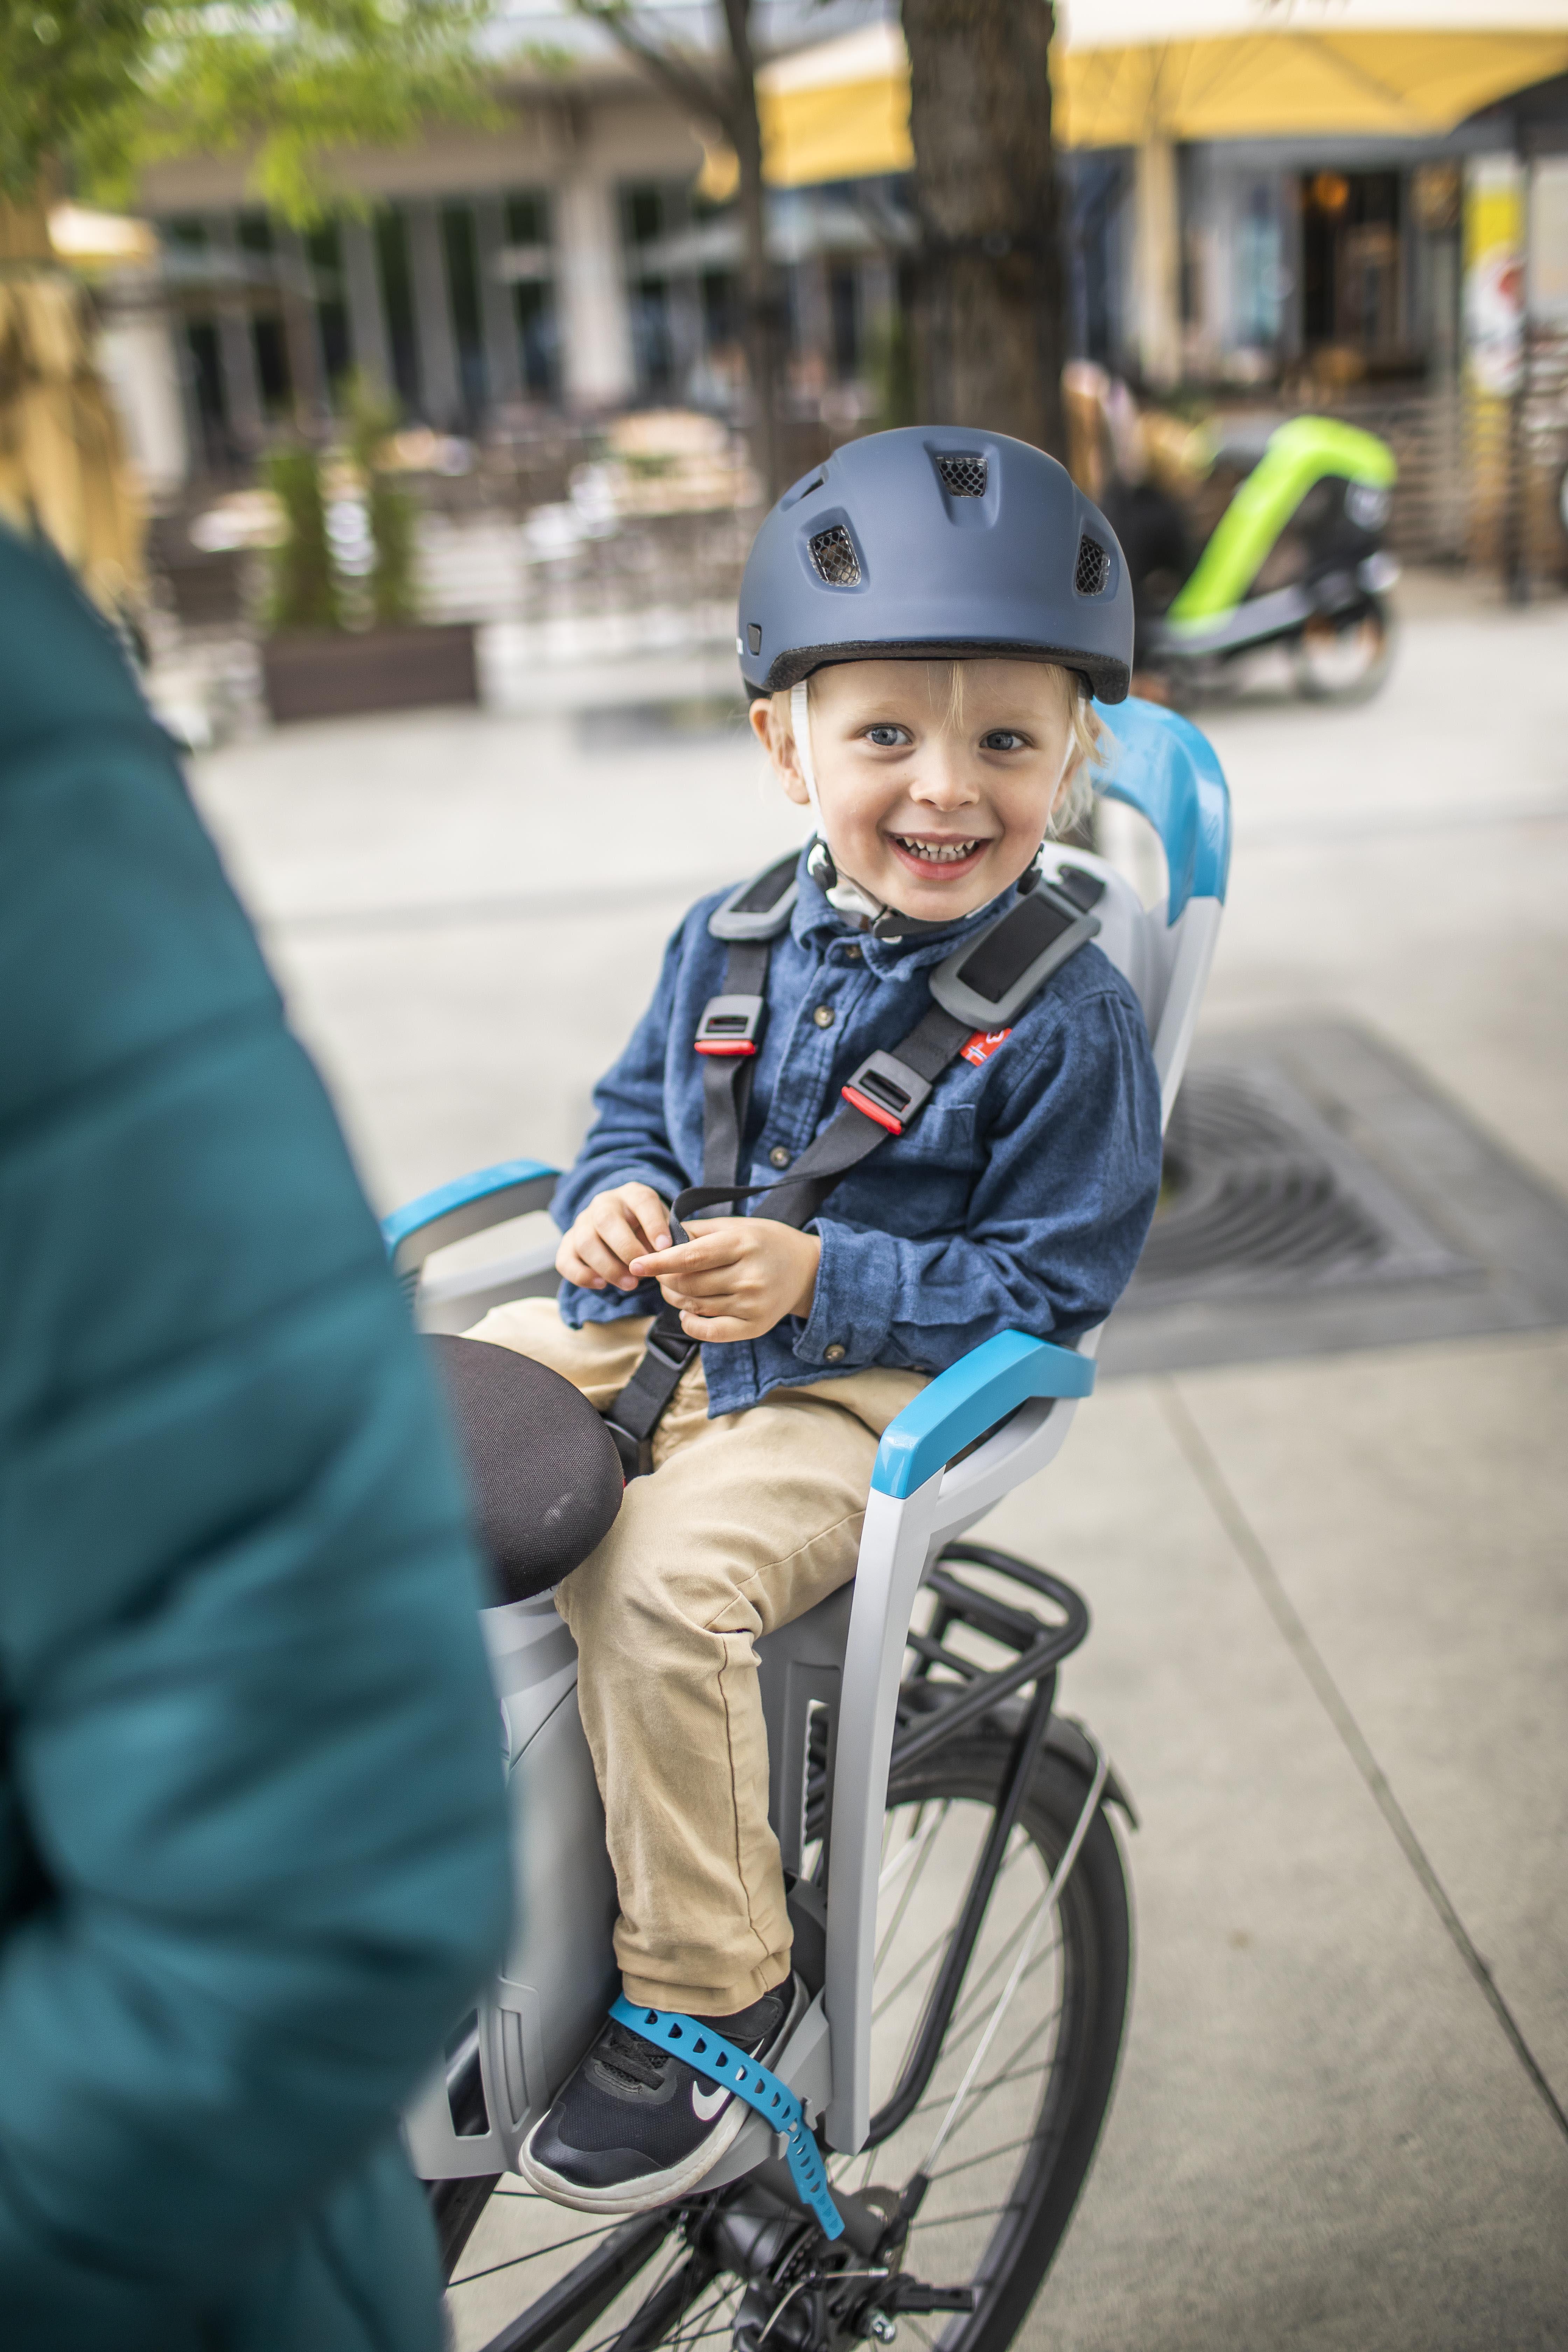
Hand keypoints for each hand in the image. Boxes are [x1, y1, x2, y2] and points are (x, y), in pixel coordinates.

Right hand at [556, 1184, 672, 1291]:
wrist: (622, 1225)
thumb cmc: (648, 1228)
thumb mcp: (663, 1224)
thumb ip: (667, 1236)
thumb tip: (670, 1256)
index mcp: (632, 1194)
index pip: (641, 1201)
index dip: (653, 1224)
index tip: (665, 1247)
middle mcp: (603, 1204)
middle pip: (606, 1220)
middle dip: (626, 1249)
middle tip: (642, 1271)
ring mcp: (582, 1223)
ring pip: (585, 1242)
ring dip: (608, 1267)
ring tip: (630, 1284)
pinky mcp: (568, 1243)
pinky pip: (564, 1260)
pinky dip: (581, 1275)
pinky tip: (601, 1284)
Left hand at [628, 1217, 820, 1342]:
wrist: (808, 1270)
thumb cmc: (765, 1242)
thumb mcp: (737, 1225)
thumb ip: (699, 1230)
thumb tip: (660, 1236)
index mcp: (742, 1244)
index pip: (691, 1257)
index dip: (659, 1262)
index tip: (635, 1264)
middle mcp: (749, 1276)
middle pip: (688, 1284)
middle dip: (666, 1280)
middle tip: (661, 1274)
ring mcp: (752, 1305)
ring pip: (695, 1306)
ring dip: (676, 1298)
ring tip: (676, 1287)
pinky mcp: (755, 1327)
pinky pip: (710, 1332)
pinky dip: (691, 1324)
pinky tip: (687, 1313)